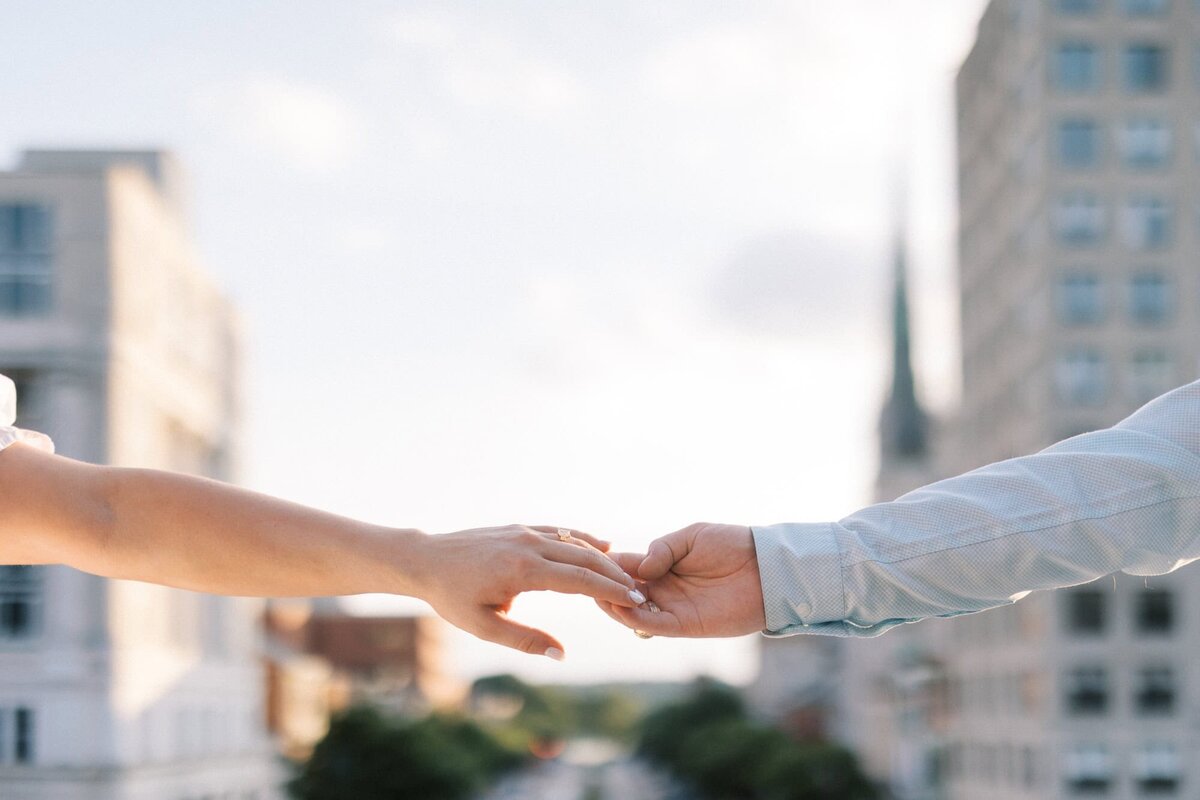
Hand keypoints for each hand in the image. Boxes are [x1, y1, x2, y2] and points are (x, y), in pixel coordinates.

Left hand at [413, 525, 643, 658]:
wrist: (425, 560)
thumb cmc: (451, 597)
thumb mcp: (483, 627)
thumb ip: (524, 639)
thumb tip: (560, 654)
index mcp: (523, 570)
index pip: (579, 580)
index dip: (610, 591)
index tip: (633, 601)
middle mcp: (529, 544)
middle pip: (584, 558)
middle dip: (614, 575)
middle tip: (638, 591)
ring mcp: (525, 531)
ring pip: (574, 542)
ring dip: (602, 558)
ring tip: (625, 575)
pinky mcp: (520, 527)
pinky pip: (559, 531)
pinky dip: (583, 539)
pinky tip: (600, 546)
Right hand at [597, 522, 764, 636]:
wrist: (765, 566)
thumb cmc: (732, 545)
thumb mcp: (692, 536)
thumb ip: (662, 548)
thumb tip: (639, 567)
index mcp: (661, 565)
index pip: (626, 566)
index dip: (607, 565)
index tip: (586, 559)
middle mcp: (663, 588)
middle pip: (623, 591)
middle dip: (604, 587)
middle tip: (586, 581)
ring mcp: (672, 608)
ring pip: (634, 611)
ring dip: (615, 604)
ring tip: (598, 595)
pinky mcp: (686, 625)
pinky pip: (655, 625)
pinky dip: (636, 619)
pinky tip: (622, 608)